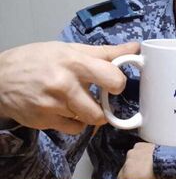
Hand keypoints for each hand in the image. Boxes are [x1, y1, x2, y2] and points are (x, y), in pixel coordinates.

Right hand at [0, 41, 138, 133]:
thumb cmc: (36, 60)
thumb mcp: (68, 49)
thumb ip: (105, 52)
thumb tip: (135, 49)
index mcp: (73, 62)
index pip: (112, 78)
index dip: (119, 82)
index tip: (114, 82)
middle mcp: (63, 85)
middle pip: (101, 111)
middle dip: (105, 107)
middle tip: (100, 98)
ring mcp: (53, 106)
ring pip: (89, 121)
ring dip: (89, 114)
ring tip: (78, 101)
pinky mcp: (45, 122)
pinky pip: (75, 129)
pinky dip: (75, 122)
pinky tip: (65, 109)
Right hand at [118, 142, 155, 178]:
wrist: (167, 161)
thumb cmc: (158, 173)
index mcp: (127, 173)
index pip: (120, 178)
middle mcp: (127, 161)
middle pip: (125, 167)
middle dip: (131, 170)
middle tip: (141, 173)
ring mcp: (132, 152)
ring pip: (130, 158)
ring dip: (135, 161)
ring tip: (146, 164)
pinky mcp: (138, 145)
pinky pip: (136, 150)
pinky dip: (140, 153)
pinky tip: (147, 156)